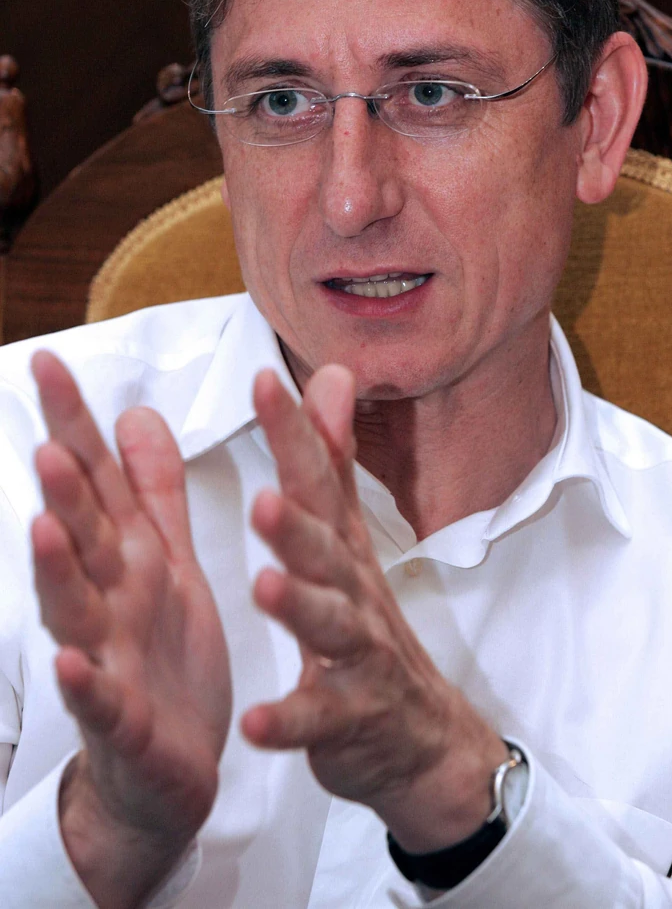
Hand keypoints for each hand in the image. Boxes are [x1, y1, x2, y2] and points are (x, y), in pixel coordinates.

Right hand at [30, 352, 231, 908]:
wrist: (169, 766)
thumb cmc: (163, 654)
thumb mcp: (165, 559)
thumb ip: (152, 491)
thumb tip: (134, 412)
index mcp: (128, 556)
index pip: (95, 480)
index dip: (73, 423)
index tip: (49, 364)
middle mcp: (108, 598)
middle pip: (81, 534)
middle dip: (63, 488)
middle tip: (49, 438)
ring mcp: (107, 658)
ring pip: (76, 608)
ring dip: (58, 570)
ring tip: (44, 527)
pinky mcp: (123, 721)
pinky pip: (103, 701)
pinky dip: (87, 684)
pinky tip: (72, 663)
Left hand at [242, 366, 507, 852]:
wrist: (425, 736)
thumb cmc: (370, 625)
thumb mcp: (350, 537)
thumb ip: (332, 460)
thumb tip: (331, 373)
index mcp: (341, 547)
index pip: (319, 480)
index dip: (294, 433)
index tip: (264, 380)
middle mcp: (352, 591)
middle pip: (327, 551)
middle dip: (297, 522)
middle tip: (264, 494)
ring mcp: (357, 655)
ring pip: (330, 626)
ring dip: (298, 605)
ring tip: (265, 586)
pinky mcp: (348, 717)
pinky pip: (318, 719)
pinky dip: (289, 721)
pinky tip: (257, 722)